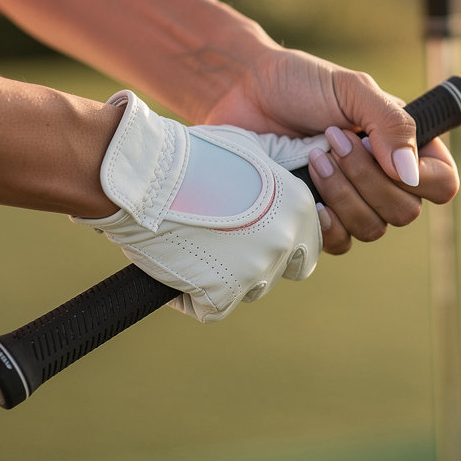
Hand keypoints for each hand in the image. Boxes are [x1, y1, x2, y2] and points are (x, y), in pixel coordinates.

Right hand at [74, 91, 321, 321]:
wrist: (150, 175)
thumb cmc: (193, 156)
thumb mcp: (251, 153)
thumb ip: (276, 177)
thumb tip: (293, 172)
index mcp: (299, 207)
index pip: (309, 244)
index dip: (281, 242)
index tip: (254, 234)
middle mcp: (287, 241)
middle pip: (280, 271)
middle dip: (256, 263)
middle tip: (221, 245)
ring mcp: (256, 270)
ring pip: (247, 290)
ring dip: (225, 279)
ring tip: (193, 248)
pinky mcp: (223, 294)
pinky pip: (211, 307)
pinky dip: (192, 295)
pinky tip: (175, 265)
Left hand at [201, 46, 459, 253]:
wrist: (243, 93)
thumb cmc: (300, 83)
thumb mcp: (352, 90)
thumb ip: (390, 124)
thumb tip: (410, 176)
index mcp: (404, 146)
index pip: (442, 184)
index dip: (421, 180)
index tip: (379, 152)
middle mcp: (385, 179)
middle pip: (405, 212)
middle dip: (366, 179)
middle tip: (333, 141)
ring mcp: (352, 202)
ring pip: (372, 230)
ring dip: (342, 194)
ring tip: (314, 157)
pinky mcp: (318, 220)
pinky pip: (340, 245)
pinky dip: (327, 225)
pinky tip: (310, 200)